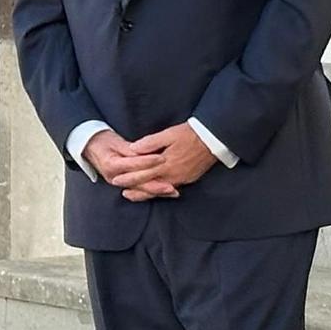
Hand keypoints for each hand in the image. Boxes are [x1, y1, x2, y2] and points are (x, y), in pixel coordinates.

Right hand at [83, 130, 175, 200]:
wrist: (88, 147)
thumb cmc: (102, 141)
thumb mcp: (115, 140)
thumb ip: (130, 148)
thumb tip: (143, 152)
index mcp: (111, 164)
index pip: (133, 164)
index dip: (148, 162)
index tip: (162, 158)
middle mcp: (114, 177)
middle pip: (137, 183)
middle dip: (155, 184)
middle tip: (171, 184)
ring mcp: (117, 182)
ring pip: (139, 189)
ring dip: (156, 191)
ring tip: (172, 191)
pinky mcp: (122, 183)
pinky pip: (139, 189)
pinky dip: (151, 191)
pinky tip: (164, 192)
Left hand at [101, 124, 218, 202]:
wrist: (214, 139)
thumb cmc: (190, 134)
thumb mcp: (169, 134)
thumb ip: (150, 143)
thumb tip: (132, 149)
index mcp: (166, 164)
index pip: (143, 173)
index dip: (129, 177)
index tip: (116, 179)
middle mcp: (174, 175)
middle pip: (150, 185)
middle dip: (136, 189)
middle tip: (122, 193)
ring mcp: (182, 179)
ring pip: (161, 190)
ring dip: (147, 193)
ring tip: (135, 195)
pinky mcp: (189, 179)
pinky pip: (172, 188)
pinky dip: (161, 191)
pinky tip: (156, 191)